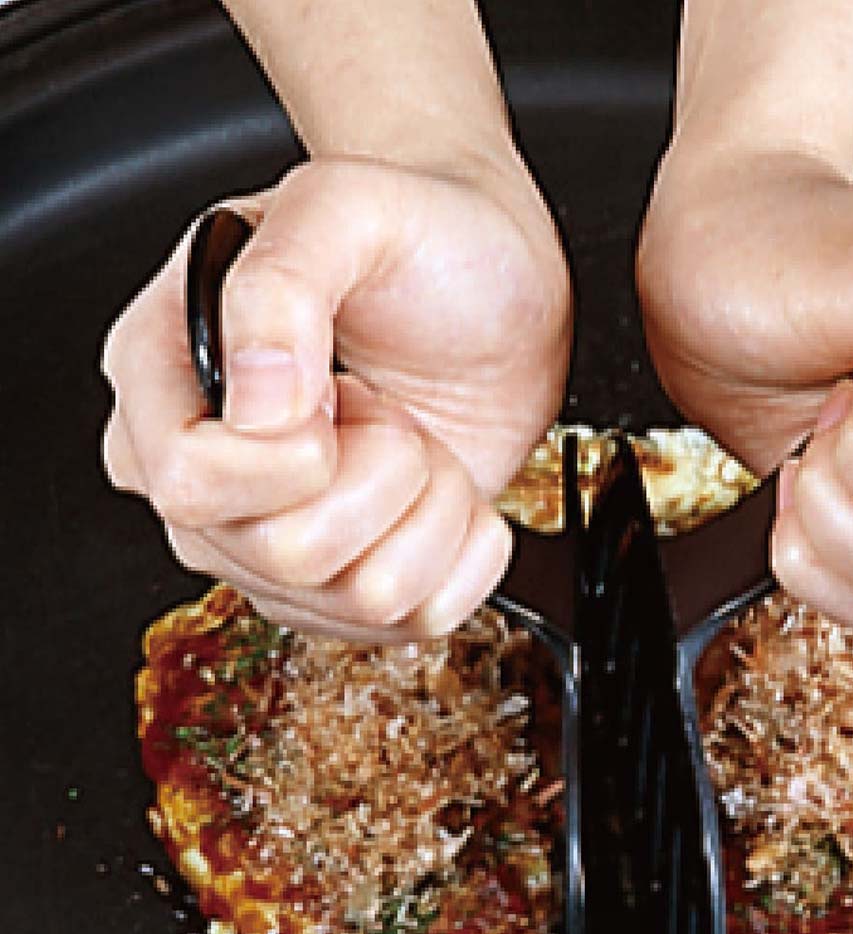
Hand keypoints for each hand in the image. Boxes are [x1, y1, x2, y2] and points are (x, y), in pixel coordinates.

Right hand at [103, 156, 569, 639]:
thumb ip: (282, 284)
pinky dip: (466, 551)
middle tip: (388, 409)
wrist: (500, 283)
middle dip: (382, 476)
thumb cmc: (421, 237)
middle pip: (287, 559)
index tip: (340, 395)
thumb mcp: (346, 210)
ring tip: (416, 439)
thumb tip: (260, 402)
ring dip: (429, 510)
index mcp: (168, 381)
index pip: (189, 485)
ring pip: (364, 601)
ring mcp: (283, 542)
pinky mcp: (356, 581)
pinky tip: (445, 488)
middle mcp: (215, 478)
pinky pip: (420, 620)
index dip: (290, 459)